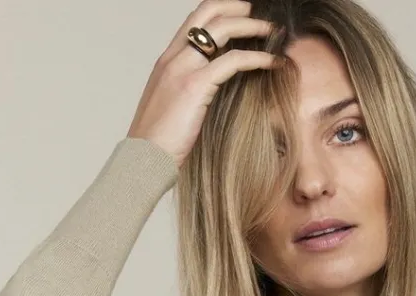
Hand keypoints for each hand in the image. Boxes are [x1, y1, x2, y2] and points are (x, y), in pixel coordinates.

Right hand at [127, 1, 282, 169]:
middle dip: (237, 7)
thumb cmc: (157, 145)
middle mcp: (173, 58)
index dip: (220, 11)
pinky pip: (233, 61)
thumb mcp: (173, 110)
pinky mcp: (194, 86)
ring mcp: (182, 69)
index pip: (194, 20)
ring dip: (251, 25)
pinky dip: (257, 58)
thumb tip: (215, 95)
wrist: (143, 161)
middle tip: (259, 14)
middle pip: (208, 12)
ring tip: (272, 32)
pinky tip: (272, 62)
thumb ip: (190, 93)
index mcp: (166, 61)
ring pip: (221, 28)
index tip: (241, 15)